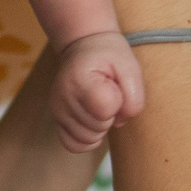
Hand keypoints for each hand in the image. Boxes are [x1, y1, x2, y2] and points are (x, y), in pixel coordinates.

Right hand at [49, 31, 145, 152]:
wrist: (83, 45)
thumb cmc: (109, 55)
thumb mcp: (130, 66)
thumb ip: (134, 97)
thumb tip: (119, 122)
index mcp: (79, 79)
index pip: (106, 109)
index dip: (118, 101)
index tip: (113, 85)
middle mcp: (63, 96)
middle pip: (98, 127)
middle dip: (110, 115)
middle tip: (107, 93)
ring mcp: (57, 109)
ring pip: (87, 139)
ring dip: (100, 127)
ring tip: (99, 104)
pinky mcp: (56, 119)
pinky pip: (73, 145)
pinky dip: (87, 139)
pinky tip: (92, 122)